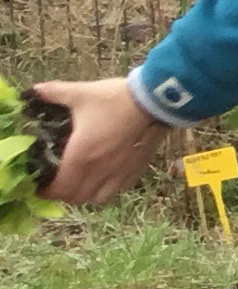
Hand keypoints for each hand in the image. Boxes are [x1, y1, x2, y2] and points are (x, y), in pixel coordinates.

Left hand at [33, 79, 168, 208]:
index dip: (47, 192)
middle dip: (64, 194)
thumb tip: (33, 90)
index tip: (41, 186)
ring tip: (81, 183)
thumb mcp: (80, 93)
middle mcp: (100, 170)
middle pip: (78, 197)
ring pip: (98, 198)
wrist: (153, 103)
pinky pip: (118, 190)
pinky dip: (107, 189)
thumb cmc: (113, 100)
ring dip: (86, 194)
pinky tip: (104, 177)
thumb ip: (53, 93)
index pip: (61, 188)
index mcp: (81, 155)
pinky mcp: (135, 171)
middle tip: (58, 182)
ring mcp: (119, 173)